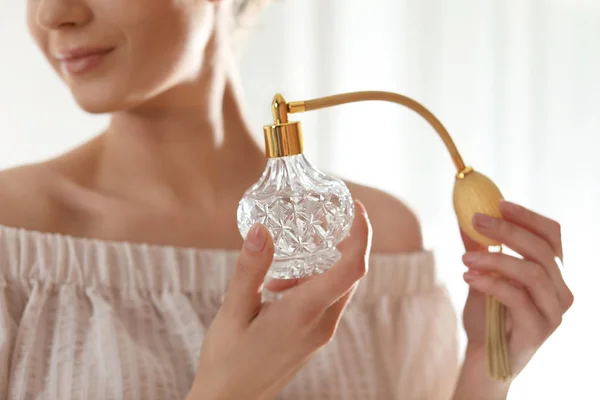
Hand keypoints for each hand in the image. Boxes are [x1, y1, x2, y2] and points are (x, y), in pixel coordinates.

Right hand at [187, 201, 371, 399]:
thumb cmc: (227, 361)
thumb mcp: (232, 312)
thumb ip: (250, 270)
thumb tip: (260, 229)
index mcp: (304, 313)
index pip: (351, 268)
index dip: (360, 234)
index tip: (355, 207)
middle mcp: (321, 323)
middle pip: (350, 273)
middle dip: (345, 241)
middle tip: (325, 216)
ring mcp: (320, 333)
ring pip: (338, 286)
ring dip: (325, 262)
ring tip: (294, 247)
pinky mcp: (313, 337)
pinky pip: (325, 300)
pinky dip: (312, 280)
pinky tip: (278, 283)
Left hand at [454, 200, 573, 398]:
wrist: (483, 355)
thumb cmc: (487, 314)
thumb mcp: (482, 274)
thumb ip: (479, 248)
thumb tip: (464, 215)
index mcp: (552, 273)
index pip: (552, 236)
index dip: (529, 216)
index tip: (499, 203)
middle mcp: (560, 290)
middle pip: (543, 249)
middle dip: (508, 231)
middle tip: (477, 222)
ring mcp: (553, 311)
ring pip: (532, 272)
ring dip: (495, 258)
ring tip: (465, 257)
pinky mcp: (540, 329)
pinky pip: (518, 298)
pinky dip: (492, 283)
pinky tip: (469, 276)